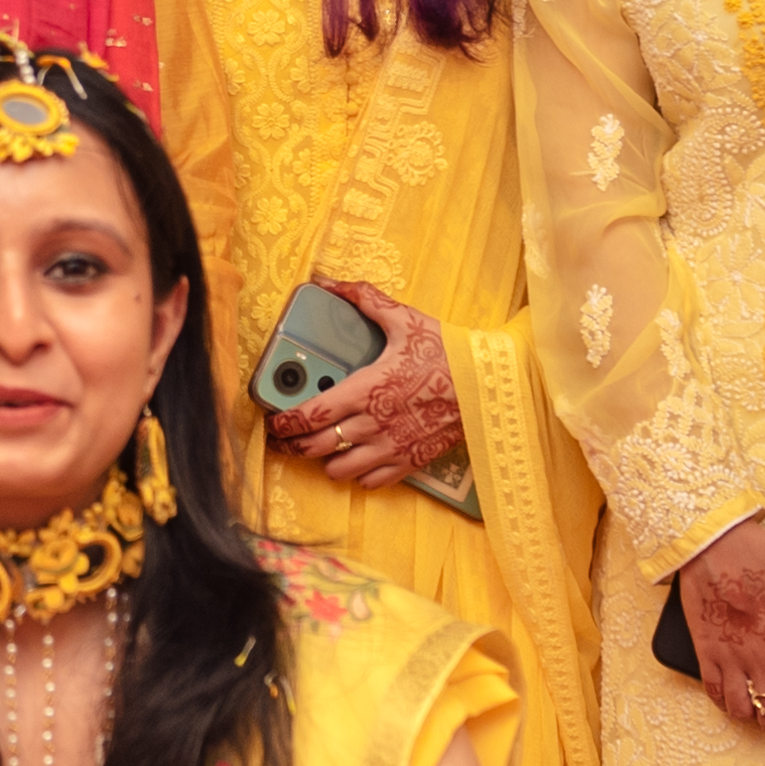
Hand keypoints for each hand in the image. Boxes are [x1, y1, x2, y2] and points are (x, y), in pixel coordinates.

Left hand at [268, 281, 468, 495]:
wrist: (490, 386)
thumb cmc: (447, 352)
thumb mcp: (405, 320)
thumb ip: (365, 300)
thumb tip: (332, 283)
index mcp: (366, 389)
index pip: (310, 414)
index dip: (284, 422)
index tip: (274, 422)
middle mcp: (372, 424)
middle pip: (315, 446)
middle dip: (294, 445)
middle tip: (287, 438)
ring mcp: (390, 447)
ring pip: (338, 470)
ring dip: (326, 460)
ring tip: (324, 447)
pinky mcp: (409, 462)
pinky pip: (371, 482)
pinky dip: (358, 474)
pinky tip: (358, 459)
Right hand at [673, 518, 764, 739]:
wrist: (712, 543)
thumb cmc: (763, 550)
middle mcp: (760, 658)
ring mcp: (730, 657)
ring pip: (743, 710)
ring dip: (755, 717)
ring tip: (763, 713)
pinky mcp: (706, 651)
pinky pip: (714, 693)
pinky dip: (725, 703)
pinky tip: (734, 700)